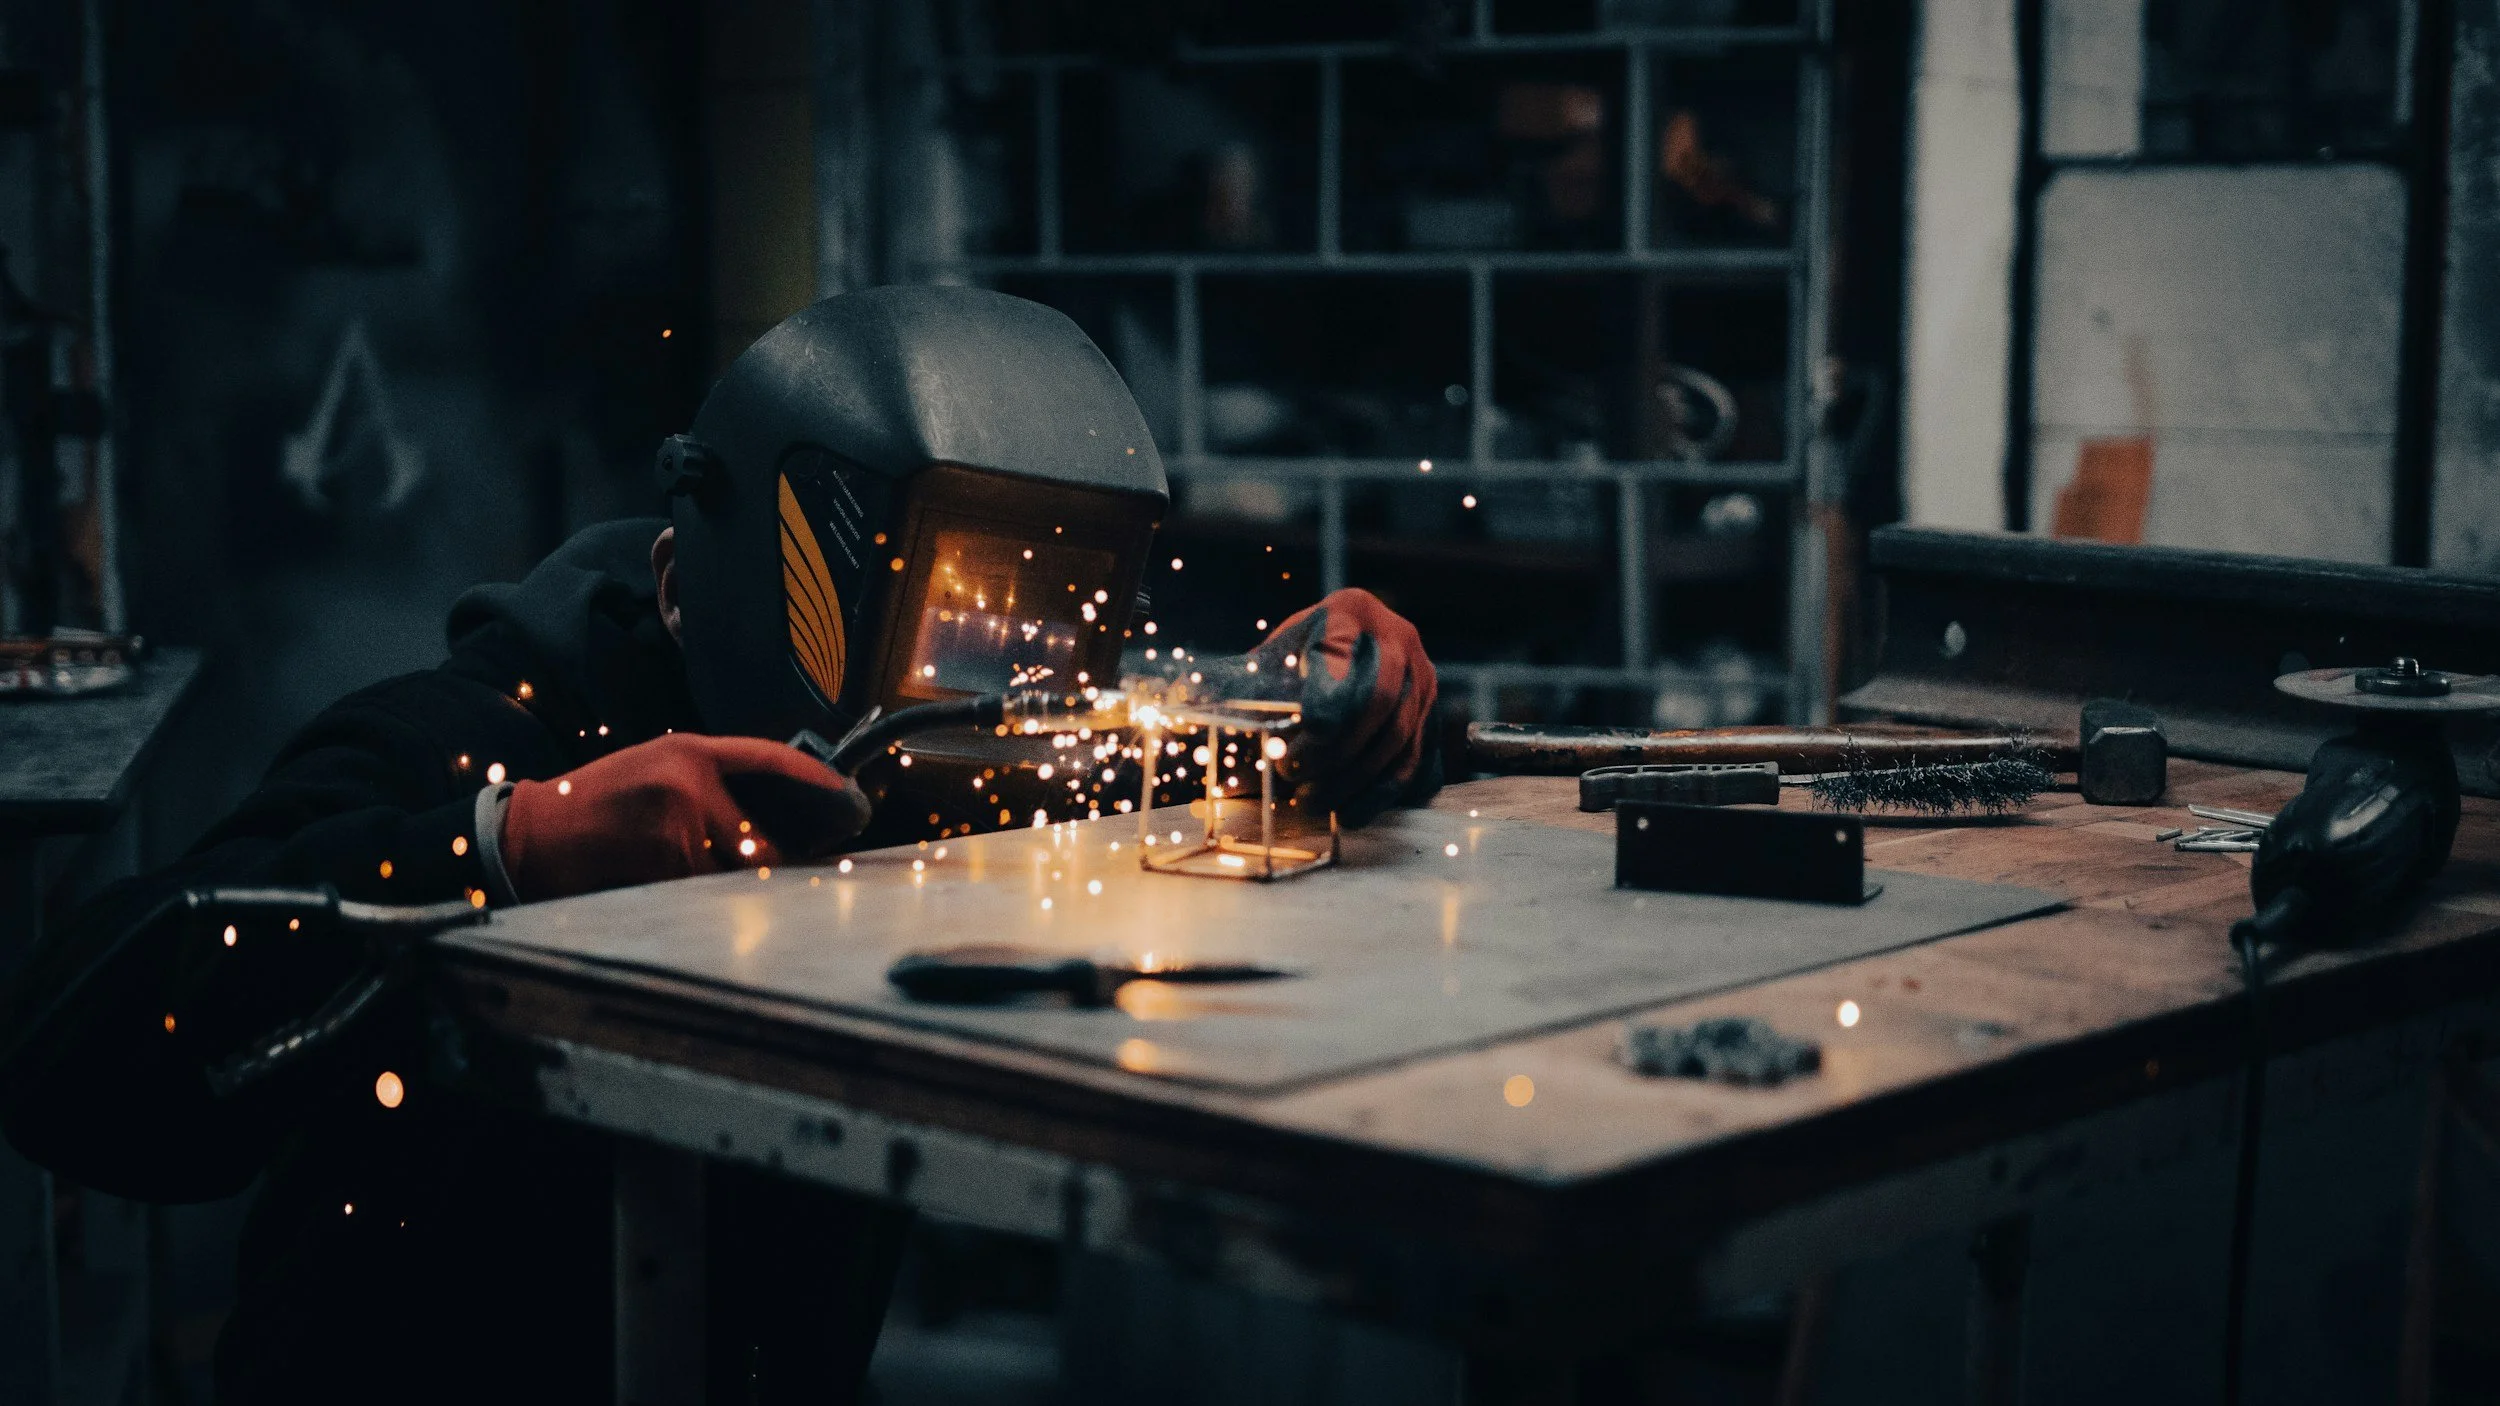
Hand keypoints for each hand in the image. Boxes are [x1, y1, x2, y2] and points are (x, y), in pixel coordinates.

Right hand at [500, 733, 870, 901]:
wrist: (532, 831)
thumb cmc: (595, 805)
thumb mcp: (653, 771)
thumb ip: (705, 785)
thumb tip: (764, 822)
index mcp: (690, 751)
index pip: (768, 757)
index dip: (811, 776)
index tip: (845, 791)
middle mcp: (692, 778)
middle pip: (757, 837)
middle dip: (759, 864)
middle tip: (759, 876)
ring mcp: (680, 818)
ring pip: (728, 869)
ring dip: (714, 884)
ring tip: (667, 871)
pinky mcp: (665, 856)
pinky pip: (699, 889)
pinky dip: (687, 895)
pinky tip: (650, 879)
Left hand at [1203, 588, 1439, 825]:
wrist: (1347, 647)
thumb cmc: (1296, 656)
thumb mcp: (1269, 658)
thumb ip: (1235, 682)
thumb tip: (1182, 705)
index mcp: (1353, 611)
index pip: (1344, 661)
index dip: (1324, 708)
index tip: (1292, 746)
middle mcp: (1399, 639)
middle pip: (1380, 704)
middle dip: (1336, 751)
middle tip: (1294, 776)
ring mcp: (1424, 678)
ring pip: (1399, 738)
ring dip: (1355, 779)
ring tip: (1313, 803)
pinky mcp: (1432, 714)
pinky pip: (1415, 759)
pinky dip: (1382, 792)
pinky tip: (1351, 812)